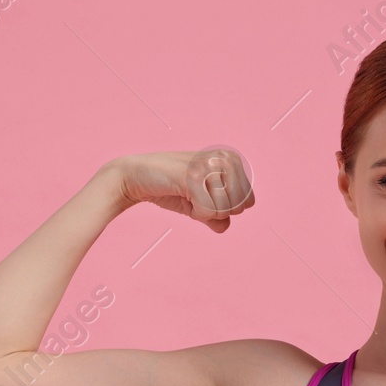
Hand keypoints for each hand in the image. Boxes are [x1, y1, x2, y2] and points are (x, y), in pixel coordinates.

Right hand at [110, 149, 255, 232]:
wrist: (136, 177)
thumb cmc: (169, 187)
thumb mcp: (199, 202)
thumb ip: (217, 215)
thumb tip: (226, 225)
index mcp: (231, 160)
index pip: (249, 201)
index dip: (226, 209)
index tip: (205, 196)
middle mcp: (224, 160)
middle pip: (239, 208)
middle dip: (216, 212)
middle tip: (194, 197)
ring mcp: (210, 167)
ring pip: (225, 211)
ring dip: (204, 213)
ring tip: (187, 195)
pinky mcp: (195, 177)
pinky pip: (208, 213)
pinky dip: (196, 214)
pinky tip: (182, 196)